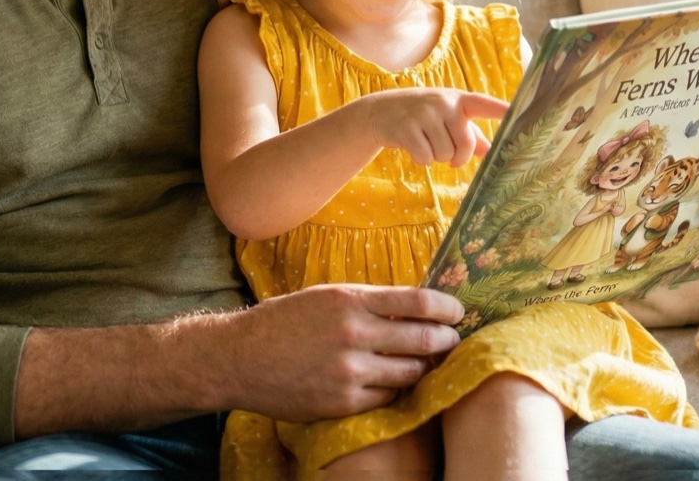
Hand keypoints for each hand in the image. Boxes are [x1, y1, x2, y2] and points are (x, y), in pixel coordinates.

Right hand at [204, 284, 463, 420]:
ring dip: (424, 367)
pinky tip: (396, 382)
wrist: (240, 358)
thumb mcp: (326, 297)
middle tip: (453, 340)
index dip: (446, 307)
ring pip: (409, 372)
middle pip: (423, 339)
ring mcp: (349, 371)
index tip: (458, 311)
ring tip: (427, 362)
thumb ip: (369, 301)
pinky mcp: (342, 402)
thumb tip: (415, 305)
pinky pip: (387, 397)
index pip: (417, 301)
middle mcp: (354, 333)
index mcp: (351, 300)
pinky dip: (396, 389)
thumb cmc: (284, 322)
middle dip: (446, 340)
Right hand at [357, 87, 504, 166]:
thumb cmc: (424, 117)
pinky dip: (421, 160)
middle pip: (466, 144)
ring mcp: (424, 114)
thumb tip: (490, 151)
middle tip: (449, 156)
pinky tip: (413, 146)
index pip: (485, 104)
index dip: (503, 110)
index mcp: (459, 100)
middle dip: (458, 157)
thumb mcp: (447, 118)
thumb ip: (470, 134)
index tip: (522, 113)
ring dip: (436, 157)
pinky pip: (425, 158)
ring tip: (426, 143)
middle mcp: (444, 103)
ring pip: (445, 154)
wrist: (381, 111)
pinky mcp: (407, 127)